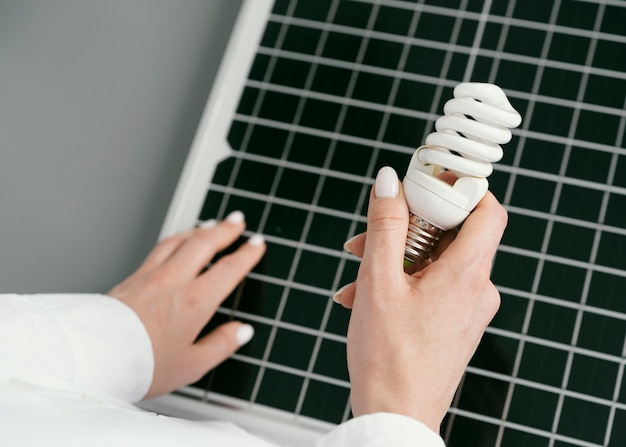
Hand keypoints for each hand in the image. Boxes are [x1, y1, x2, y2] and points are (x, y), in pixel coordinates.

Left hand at [108, 211, 264, 398]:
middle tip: (237, 221)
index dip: (246, 254)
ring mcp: (150, 276)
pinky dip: (176, 238)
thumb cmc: (140, 365)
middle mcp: (173, 281)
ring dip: (200, 229)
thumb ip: (221, 345)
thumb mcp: (192, 365)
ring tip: (211, 225)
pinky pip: (159, 248)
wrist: (94, 358)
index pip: (228, 269)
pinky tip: (176, 241)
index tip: (256, 244)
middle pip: (204, 243)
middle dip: (225, 229)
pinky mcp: (131, 278)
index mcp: (195, 302)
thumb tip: (241, 332)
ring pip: (180, 241)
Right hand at [336, 167, 505, 432]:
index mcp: (466, 275)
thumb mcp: (379, 281)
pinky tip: (366, 296)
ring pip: (436, 261)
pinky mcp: (456, 323)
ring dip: (396, 258)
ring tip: (358, 274)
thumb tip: (389, 181)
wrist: (396, 416)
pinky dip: (403, 282)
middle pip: (452, 234)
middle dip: (407, 228)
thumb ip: (386, 225)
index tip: (424, 183)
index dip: (459, 188)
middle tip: (370, 235)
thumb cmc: (388, 359)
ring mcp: (468, 309)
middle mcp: (477, 290)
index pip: (487, 210)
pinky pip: (433, 286)